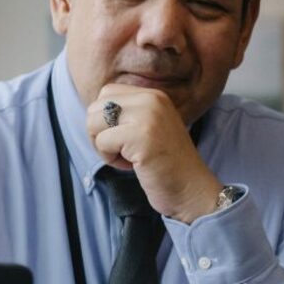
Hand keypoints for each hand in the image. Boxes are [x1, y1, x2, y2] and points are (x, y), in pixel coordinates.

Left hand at [86, 84, 221, 223]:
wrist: (192, 189)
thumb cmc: (166, 165)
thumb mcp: (148, 128)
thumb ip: (127, 115)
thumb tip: (92, 112)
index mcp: (153, 95)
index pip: (106, 93)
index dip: (105, 120)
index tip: (124, 139)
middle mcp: (151, 99)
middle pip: (96, 107)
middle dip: (99, 133)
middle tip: (123, 151)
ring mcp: (147, 116)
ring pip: (94, 123)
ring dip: (103, 147)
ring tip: (128, 157)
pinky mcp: (140, 136)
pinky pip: (102, 142)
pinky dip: (110, 159)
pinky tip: (132, 165)